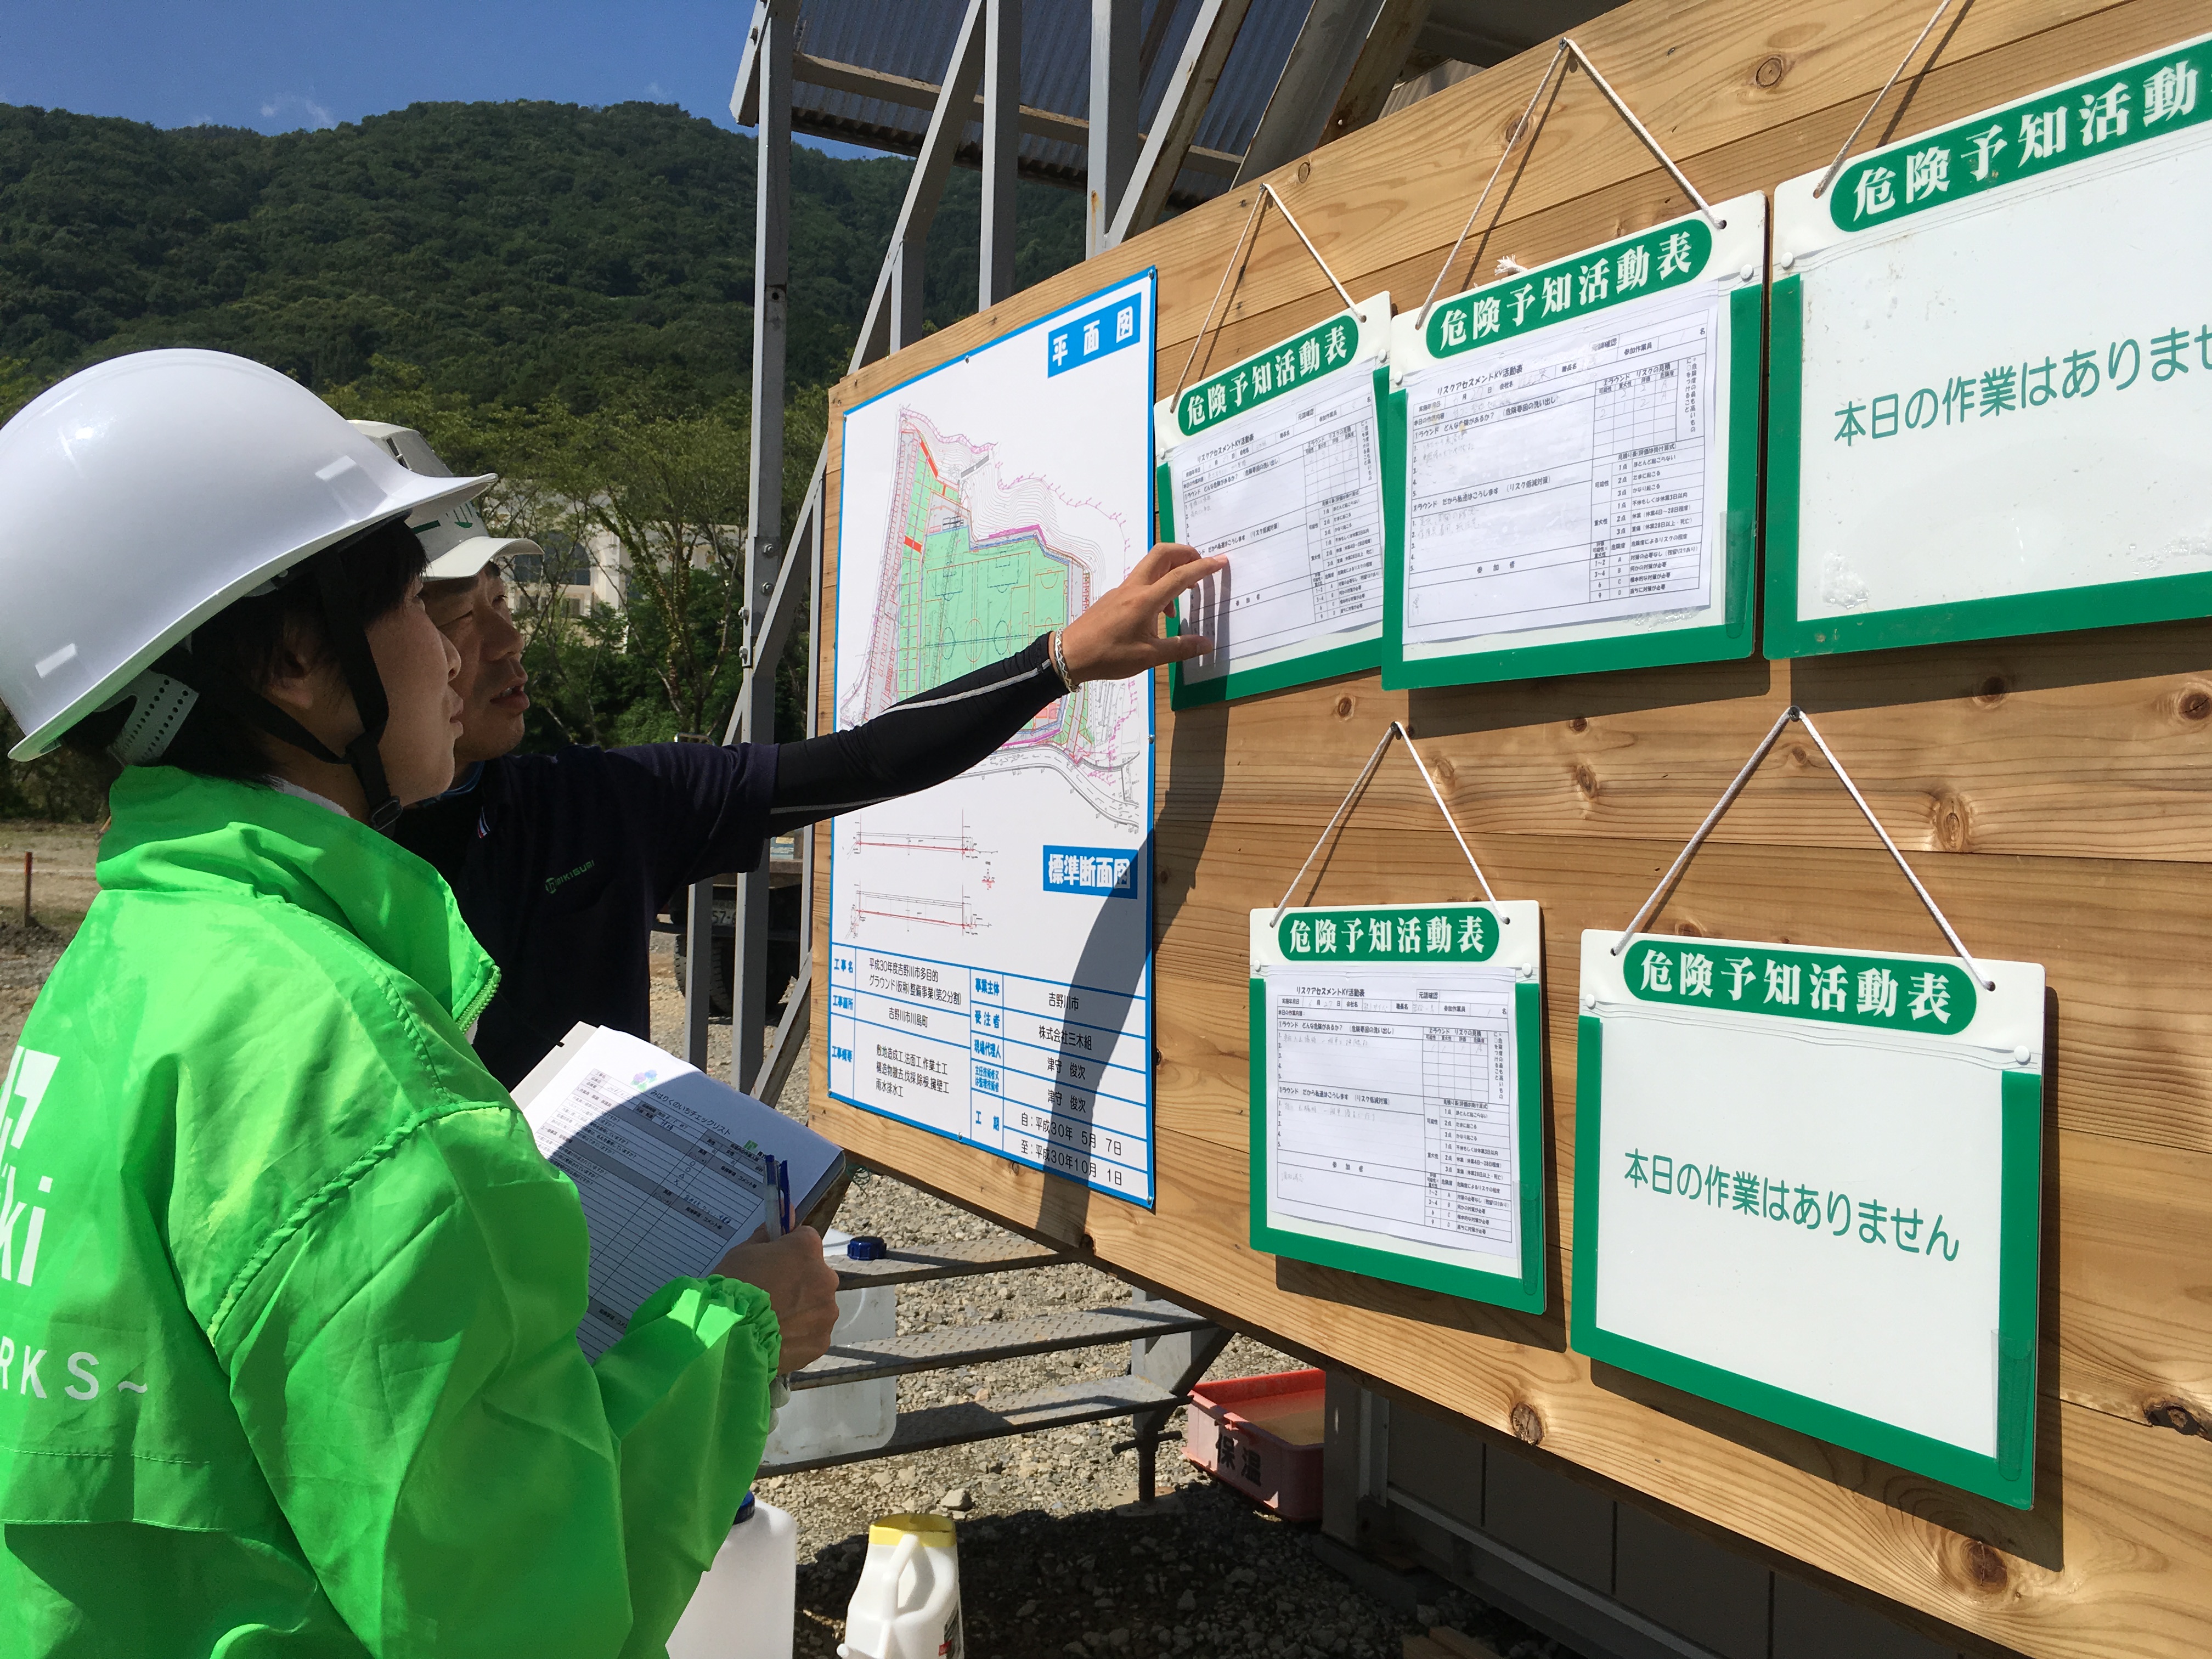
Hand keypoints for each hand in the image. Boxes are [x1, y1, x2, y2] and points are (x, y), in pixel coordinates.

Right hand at [713, 1225, 840, 1372]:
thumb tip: (781, 1219)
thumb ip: (767, 1237)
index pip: (805, 1239)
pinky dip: (800, 1334)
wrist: (727, 1338)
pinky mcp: (821, 1340)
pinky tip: (778, 1338)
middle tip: (769, 1295)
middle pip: (814, 1273)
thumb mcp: (742, 1253)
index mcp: (807, 1249)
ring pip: (816, 1304)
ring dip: (801, 1309)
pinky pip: (813, 1332)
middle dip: (797, 1281)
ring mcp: (826, 1311)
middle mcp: (825, 1277)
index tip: (773, 1262)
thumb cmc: (733, 1291)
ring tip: (772, 1320)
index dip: (788, 1250)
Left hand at [1056, 541, 1227, 681]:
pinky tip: (1160, 613)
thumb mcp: (1148, 657)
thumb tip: (1207, 645)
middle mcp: (1135, 588)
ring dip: (1172, 570)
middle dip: (1185, 553)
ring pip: (1151, 566)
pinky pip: (1142, 581)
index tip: (1221, 561)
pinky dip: (1158, 585)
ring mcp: (1123, 590)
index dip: (1203, 567)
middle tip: (1201, 565)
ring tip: (1184, 596)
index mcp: (1146, 600)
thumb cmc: (1109, 656)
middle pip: (1162, 554)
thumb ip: (1180, 648)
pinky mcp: (1115, 597)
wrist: (1070, 655)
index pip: (1180, 575)